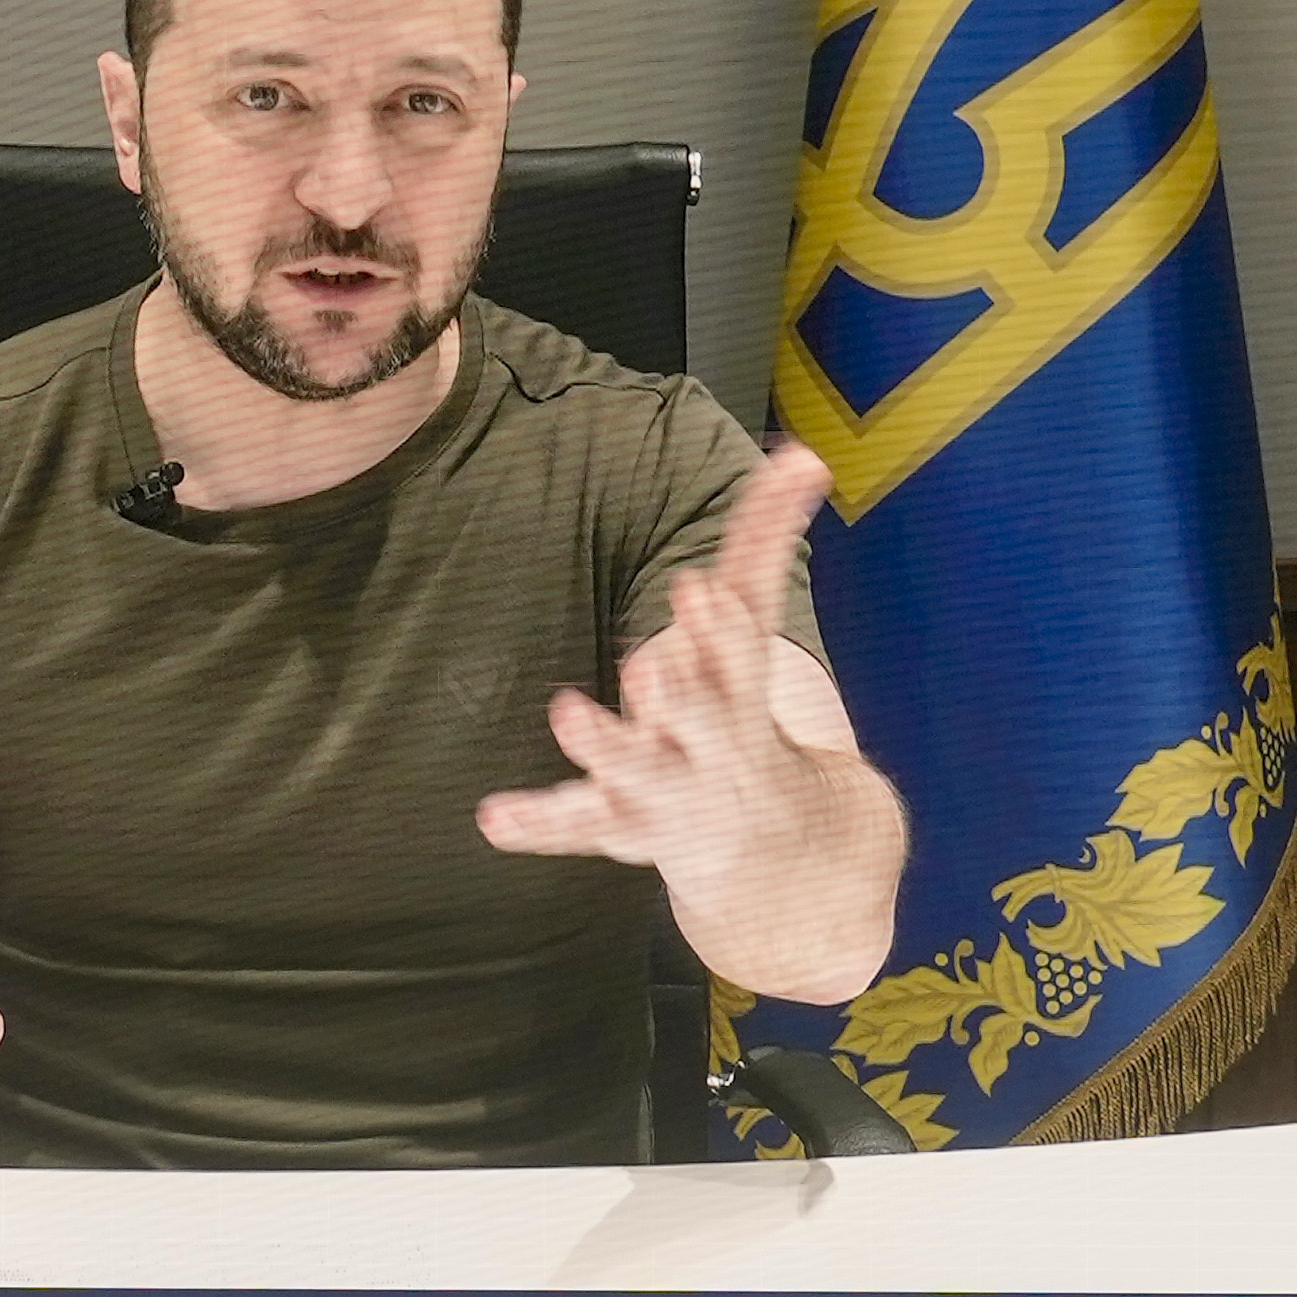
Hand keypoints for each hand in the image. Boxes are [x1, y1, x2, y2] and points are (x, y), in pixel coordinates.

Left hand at [477, 444, 909, 1004]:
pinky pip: (579, 824)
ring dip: (605, 742)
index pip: (738, 647)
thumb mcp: (754, 625)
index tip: (694, 588)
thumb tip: (803, 452)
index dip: (717, 622)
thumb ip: (766, 537)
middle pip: (701, 713)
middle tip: (653, 665)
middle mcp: (711, 737)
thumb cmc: (745, 707)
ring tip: (567, 711)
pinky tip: (493, 817)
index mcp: (742, 684)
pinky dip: (538, 822)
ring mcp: (667, 785)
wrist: (774, 844)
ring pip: (638, 769)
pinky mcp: (623, 823)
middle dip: (681, 689)